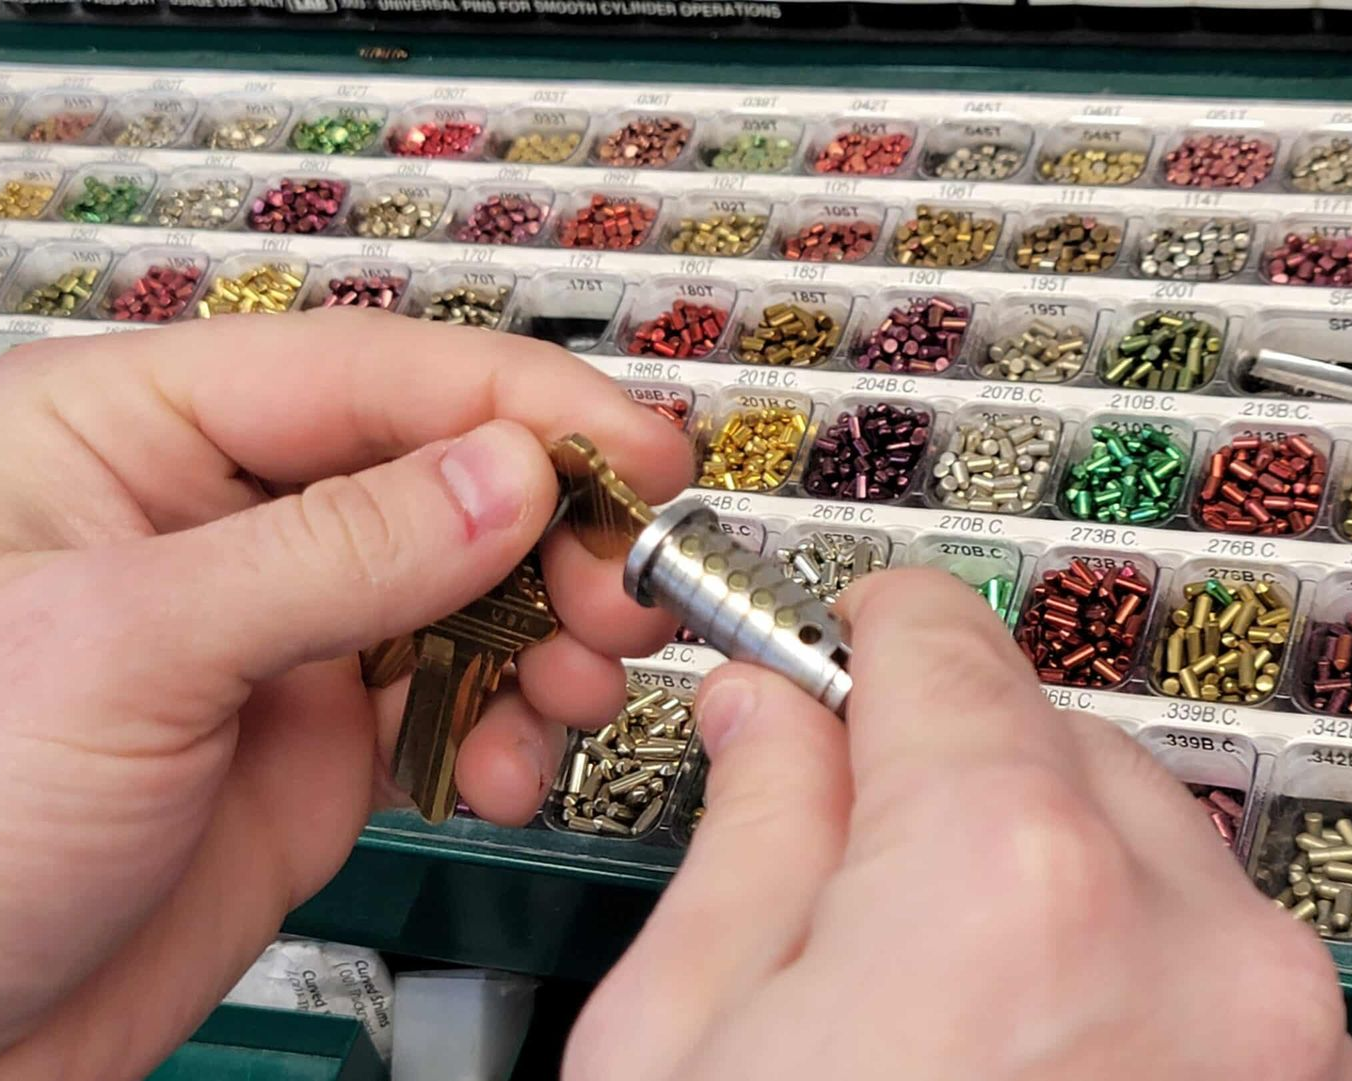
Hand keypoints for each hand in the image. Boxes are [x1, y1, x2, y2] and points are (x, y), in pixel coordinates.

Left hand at [0, 311, 689, 1077]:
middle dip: (551, 532)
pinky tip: (509, 768)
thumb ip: (335, 553)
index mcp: (136, 434)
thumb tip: (506, 478)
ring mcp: (284, 629)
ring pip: (468, 588)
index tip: (632, 447)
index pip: (367, 372)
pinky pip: (458, 697)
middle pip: (439, 474)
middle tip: (624, 588)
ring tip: (578, 685)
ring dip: (549, 635)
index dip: (519, 402)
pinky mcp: (322, 731)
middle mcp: (223, 519)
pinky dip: (511, 729)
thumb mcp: (130, 651)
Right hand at [567, 569, 1351, 1080]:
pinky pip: (1193, 947)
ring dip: (1025, 854)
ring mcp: (1271, 1031)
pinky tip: (1001, 1027)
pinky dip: (1100, 947)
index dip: (856, 630)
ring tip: (918, 962)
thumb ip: (745, 834)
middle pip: (1043, 729)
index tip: (825, 643)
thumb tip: (768, 721)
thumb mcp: (674, 1041)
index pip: (937, 640)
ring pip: (1132, 832)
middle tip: (840, 822)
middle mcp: (1185, 942)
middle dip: (937, 757)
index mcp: (1002, 885)